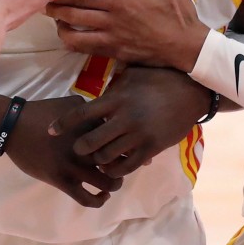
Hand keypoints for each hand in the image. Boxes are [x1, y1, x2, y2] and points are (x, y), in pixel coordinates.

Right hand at [5, 95, 122, 207]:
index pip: (122, 139)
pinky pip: (87, 198)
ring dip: (115, 184)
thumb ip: (93, 112)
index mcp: (92, 127)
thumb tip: (110, 119)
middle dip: (127, 165)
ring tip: (113, 182)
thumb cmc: (43, 112)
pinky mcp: (62, 180)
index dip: (133, 146)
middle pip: (120, 161)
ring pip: (108, 183)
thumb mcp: (72, 104)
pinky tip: (102, 196)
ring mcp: (75, 165)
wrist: (15, 125)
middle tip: (123, 166)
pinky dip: (98, 200)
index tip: (137, 150)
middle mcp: (88, 147)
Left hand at [46, 0, 209, 72]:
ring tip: (58, 24)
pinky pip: (89, 51)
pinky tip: (74, 39)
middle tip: (45, 6)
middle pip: (74, 18)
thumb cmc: (179, 15)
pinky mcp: (116, 55)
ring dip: (63, 31)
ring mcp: (112, 41)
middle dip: (56, 12)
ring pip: (76, 39)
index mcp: (122, 3)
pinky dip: (77, 45)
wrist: (187, 47)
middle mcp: (111, 23)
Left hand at [46, 66, 212, 178]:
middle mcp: (125, 119)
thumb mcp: (133, 74)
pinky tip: (112, 166)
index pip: (82, 114)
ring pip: (106, 158)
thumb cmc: (160, 78)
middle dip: (80, 147)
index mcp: (117, 99)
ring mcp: (138, 136)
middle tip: (77, 148)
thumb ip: (113, 86)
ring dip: (97, 160)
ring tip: (95, 158)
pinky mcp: (151, 148)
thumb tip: (95, 93)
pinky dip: (115, 169)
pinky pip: (126, 167)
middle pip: (90, 142)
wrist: (192, 92)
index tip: (51, 130)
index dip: (63, 123)